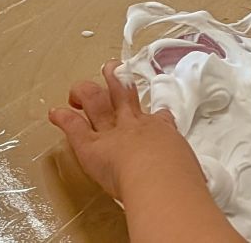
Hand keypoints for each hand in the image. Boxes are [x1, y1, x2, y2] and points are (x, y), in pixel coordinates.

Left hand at [49, 62, 209, 206]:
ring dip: (86, 91)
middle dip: (117, 81)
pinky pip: (73, 127)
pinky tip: (55, 113)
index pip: (158, 120)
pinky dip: (63, 118)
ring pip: (96, 101)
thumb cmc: (178, 177)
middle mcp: (134, 125)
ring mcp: (110, 132)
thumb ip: (188, 169)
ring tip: (80, 88)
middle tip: (113, 72)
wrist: (157, 177)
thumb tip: (195, 178)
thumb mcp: (190, 168)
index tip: (156, 114)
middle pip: (123, 95)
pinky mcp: (90, 145)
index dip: (155, 115)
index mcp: (160, 132)